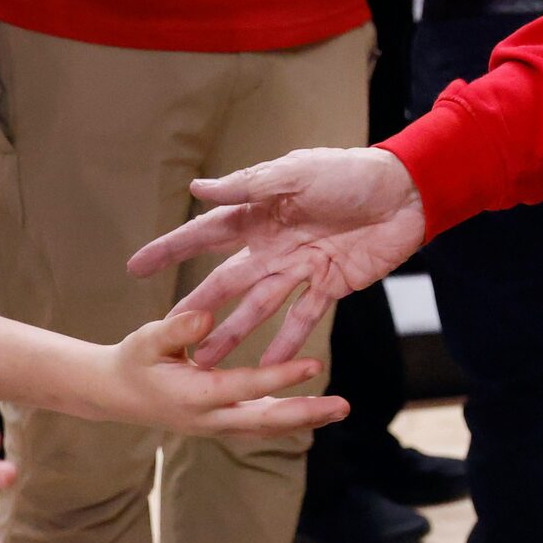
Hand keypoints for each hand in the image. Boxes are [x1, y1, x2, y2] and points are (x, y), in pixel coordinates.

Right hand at [95, 305, 349, 436]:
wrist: (114, 394)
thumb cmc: (132, 360)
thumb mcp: (146, 339)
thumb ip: (175, 328)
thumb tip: (204, 314)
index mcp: (194, 395)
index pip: (246, 386)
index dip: (281, 377)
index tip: (316, 365)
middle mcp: (210, 418)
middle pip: (267, 421)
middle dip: (307, 414)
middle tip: (344, 407)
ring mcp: (217, 425)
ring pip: (268, 428)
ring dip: (305, 420)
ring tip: (339, 410)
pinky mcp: (222, 423)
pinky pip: (260, 425)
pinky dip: (287, 421)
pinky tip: (315, 413)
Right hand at [127, 147, 426, 367]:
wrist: (406, 191)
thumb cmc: (349, 172)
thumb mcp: (296, 172)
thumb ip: (248, 186)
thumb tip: (196, 189)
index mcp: (260, 212)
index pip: (206, 233)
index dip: (171, 250)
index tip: (136, 267)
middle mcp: (274, 243)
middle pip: (227, 281)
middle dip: (198, 308)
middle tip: (169, 338)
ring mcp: (300, 267)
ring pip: (259, 307)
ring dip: (234, 334)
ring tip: (207, 364)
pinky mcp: (330, 285)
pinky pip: (303, 318)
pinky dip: (285, 343)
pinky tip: (266, 370)